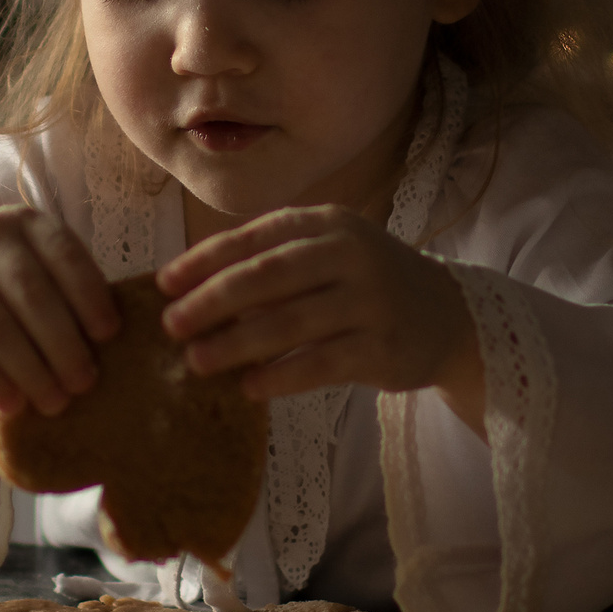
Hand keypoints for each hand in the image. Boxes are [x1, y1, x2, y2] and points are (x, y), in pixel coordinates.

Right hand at [0, 208, 119, 429]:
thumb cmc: (1, 295)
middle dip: (63, 345)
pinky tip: (13, 405)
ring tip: (55, 403)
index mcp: (24, 222)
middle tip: (84, 384)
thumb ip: (70, 298)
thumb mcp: (38, 278)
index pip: (64, 255)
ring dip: (31, 372)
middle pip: (32, 295)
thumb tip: (118, 347)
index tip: (110, 337)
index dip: (90, 297)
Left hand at [154, 207, 484, 426]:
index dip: (205, 260)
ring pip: (291, 322)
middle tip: (171, 324)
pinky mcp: (382, 347)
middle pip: (269, 276)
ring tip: (197, 360)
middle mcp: (351, 254)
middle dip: (213, 300)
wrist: (448, 315)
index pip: (255, 238)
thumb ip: (271, 264)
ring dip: (237, 343)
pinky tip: (249, 386)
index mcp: (327, 224)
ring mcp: (370, 301)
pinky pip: (321, 363)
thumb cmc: (365, 284)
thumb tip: (192, 291)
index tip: (164, 284)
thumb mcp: (326, 255)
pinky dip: (281, 376)